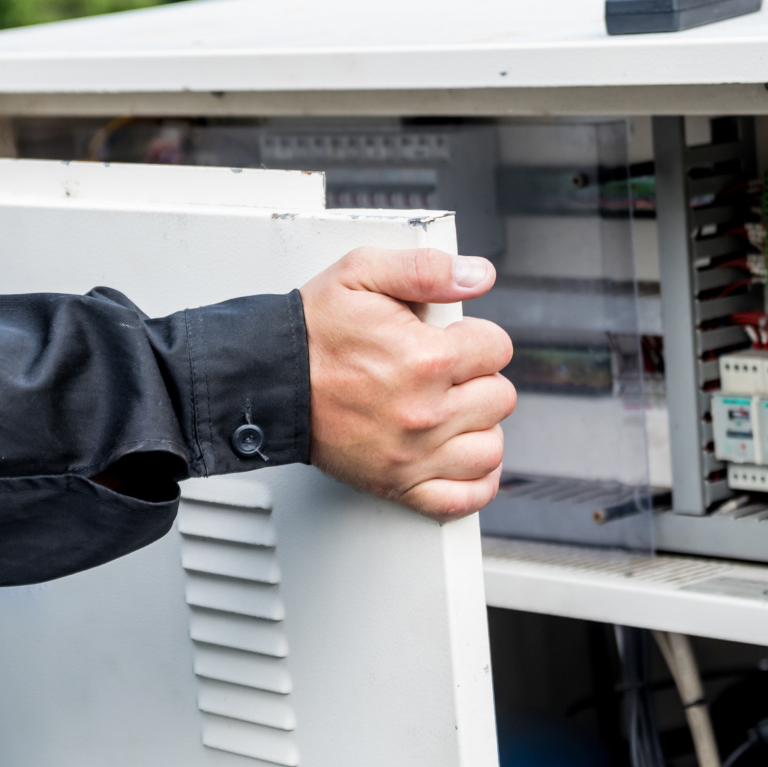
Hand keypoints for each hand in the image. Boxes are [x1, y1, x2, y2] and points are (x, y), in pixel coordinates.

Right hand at [300, 248, 515, 521]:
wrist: (268, 383)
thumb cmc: (311, 333)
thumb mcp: (361, 274)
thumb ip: (425, 269)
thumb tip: (476, 274)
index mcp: (425, 360)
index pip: (498, 349)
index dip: (476, 337)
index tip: (453, 339)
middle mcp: (424, 413)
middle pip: (499, 398)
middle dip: (478, 378)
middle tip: (446, 373)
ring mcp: (414, 455)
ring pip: (489, 447)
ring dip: (478, 427)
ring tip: (452, 410)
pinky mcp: (399, 485)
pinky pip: (464, 497)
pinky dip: (474, 481)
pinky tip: (460, 455)